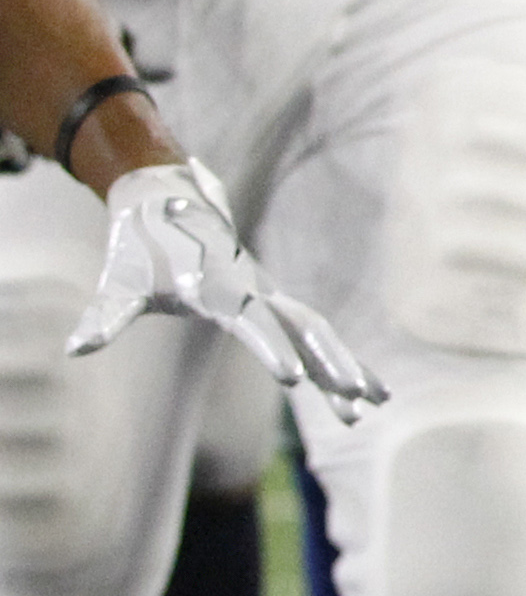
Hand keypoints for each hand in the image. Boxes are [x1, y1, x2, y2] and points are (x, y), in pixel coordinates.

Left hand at [66, 161, 386, 422]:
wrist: (165, 197)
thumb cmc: (139, 245)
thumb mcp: (120, 284)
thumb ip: (106, 315)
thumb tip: (76, 348)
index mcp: (223, 286)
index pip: (254, 322)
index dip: (272, 349)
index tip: (293, 379)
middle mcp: (255, 289)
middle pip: (306, 328)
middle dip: (333, 365)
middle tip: (357, 400)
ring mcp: (268, 293)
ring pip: (316, 331)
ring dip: (343, 366)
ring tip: (372, 405)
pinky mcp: (269, 300)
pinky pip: (309, 331)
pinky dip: (334, 356)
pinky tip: (354, 386)